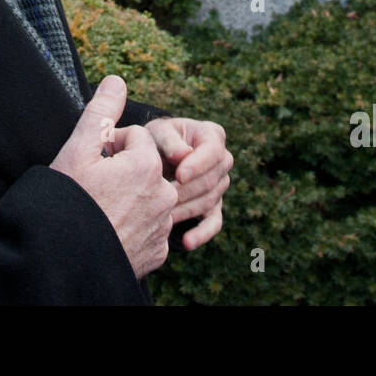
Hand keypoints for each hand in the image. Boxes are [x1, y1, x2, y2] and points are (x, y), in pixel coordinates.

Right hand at [49, 77, 177, 278]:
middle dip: (123, 170)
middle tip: (93, 184)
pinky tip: (109, 228)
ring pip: (149, 197)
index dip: (110, 145)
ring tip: (100, 207)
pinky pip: (149, 227)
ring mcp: (162, 226)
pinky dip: (134, 225)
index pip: (135, 138)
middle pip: (145, 167)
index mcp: (147, 166)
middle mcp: (164, 196)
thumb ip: (100, 113)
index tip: (91, 160)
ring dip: (130, 197)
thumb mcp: (77, 151)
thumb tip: (116, 80)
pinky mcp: (157, 252)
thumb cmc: (67, 202)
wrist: (61, 260)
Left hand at [144, 117, 231, 250]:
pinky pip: (213, 223)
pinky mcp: (214, 206)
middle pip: (212, 179)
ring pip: (209, 200)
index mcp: (212, 135)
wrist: (153, 156)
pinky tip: (187, 242)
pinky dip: (201, 234)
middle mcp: (222, 159)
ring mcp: (220, 184)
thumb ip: (170, 140)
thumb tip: (184, 154)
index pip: (213, 151)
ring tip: (164, 216)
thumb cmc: (155, 140)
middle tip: (164, 198)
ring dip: (186, 210)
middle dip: (187, 190)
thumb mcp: (158, 133)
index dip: (198, 164)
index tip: (179, 175)